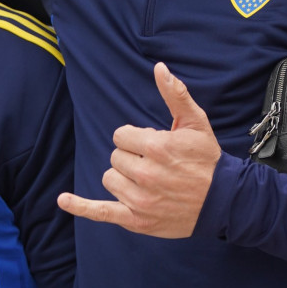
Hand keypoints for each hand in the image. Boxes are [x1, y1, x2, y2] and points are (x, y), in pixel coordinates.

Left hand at [58, 61, 220, 237]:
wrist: (223, 201)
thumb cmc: (206, 159)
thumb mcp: (196, 122)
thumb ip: (176, 94)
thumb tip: (160, 68)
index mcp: (156, 147)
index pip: (120, 135)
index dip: (135, 139)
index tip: (154, 147)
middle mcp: (146, 174)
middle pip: (115, 157)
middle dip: (131, 158)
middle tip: (157, 166)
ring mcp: (140, 199)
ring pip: (110, 179)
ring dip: (124, 178)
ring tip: (149, 183)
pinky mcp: (136, 220)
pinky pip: (100, 211)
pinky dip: (80, 206)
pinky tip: (63, 200)